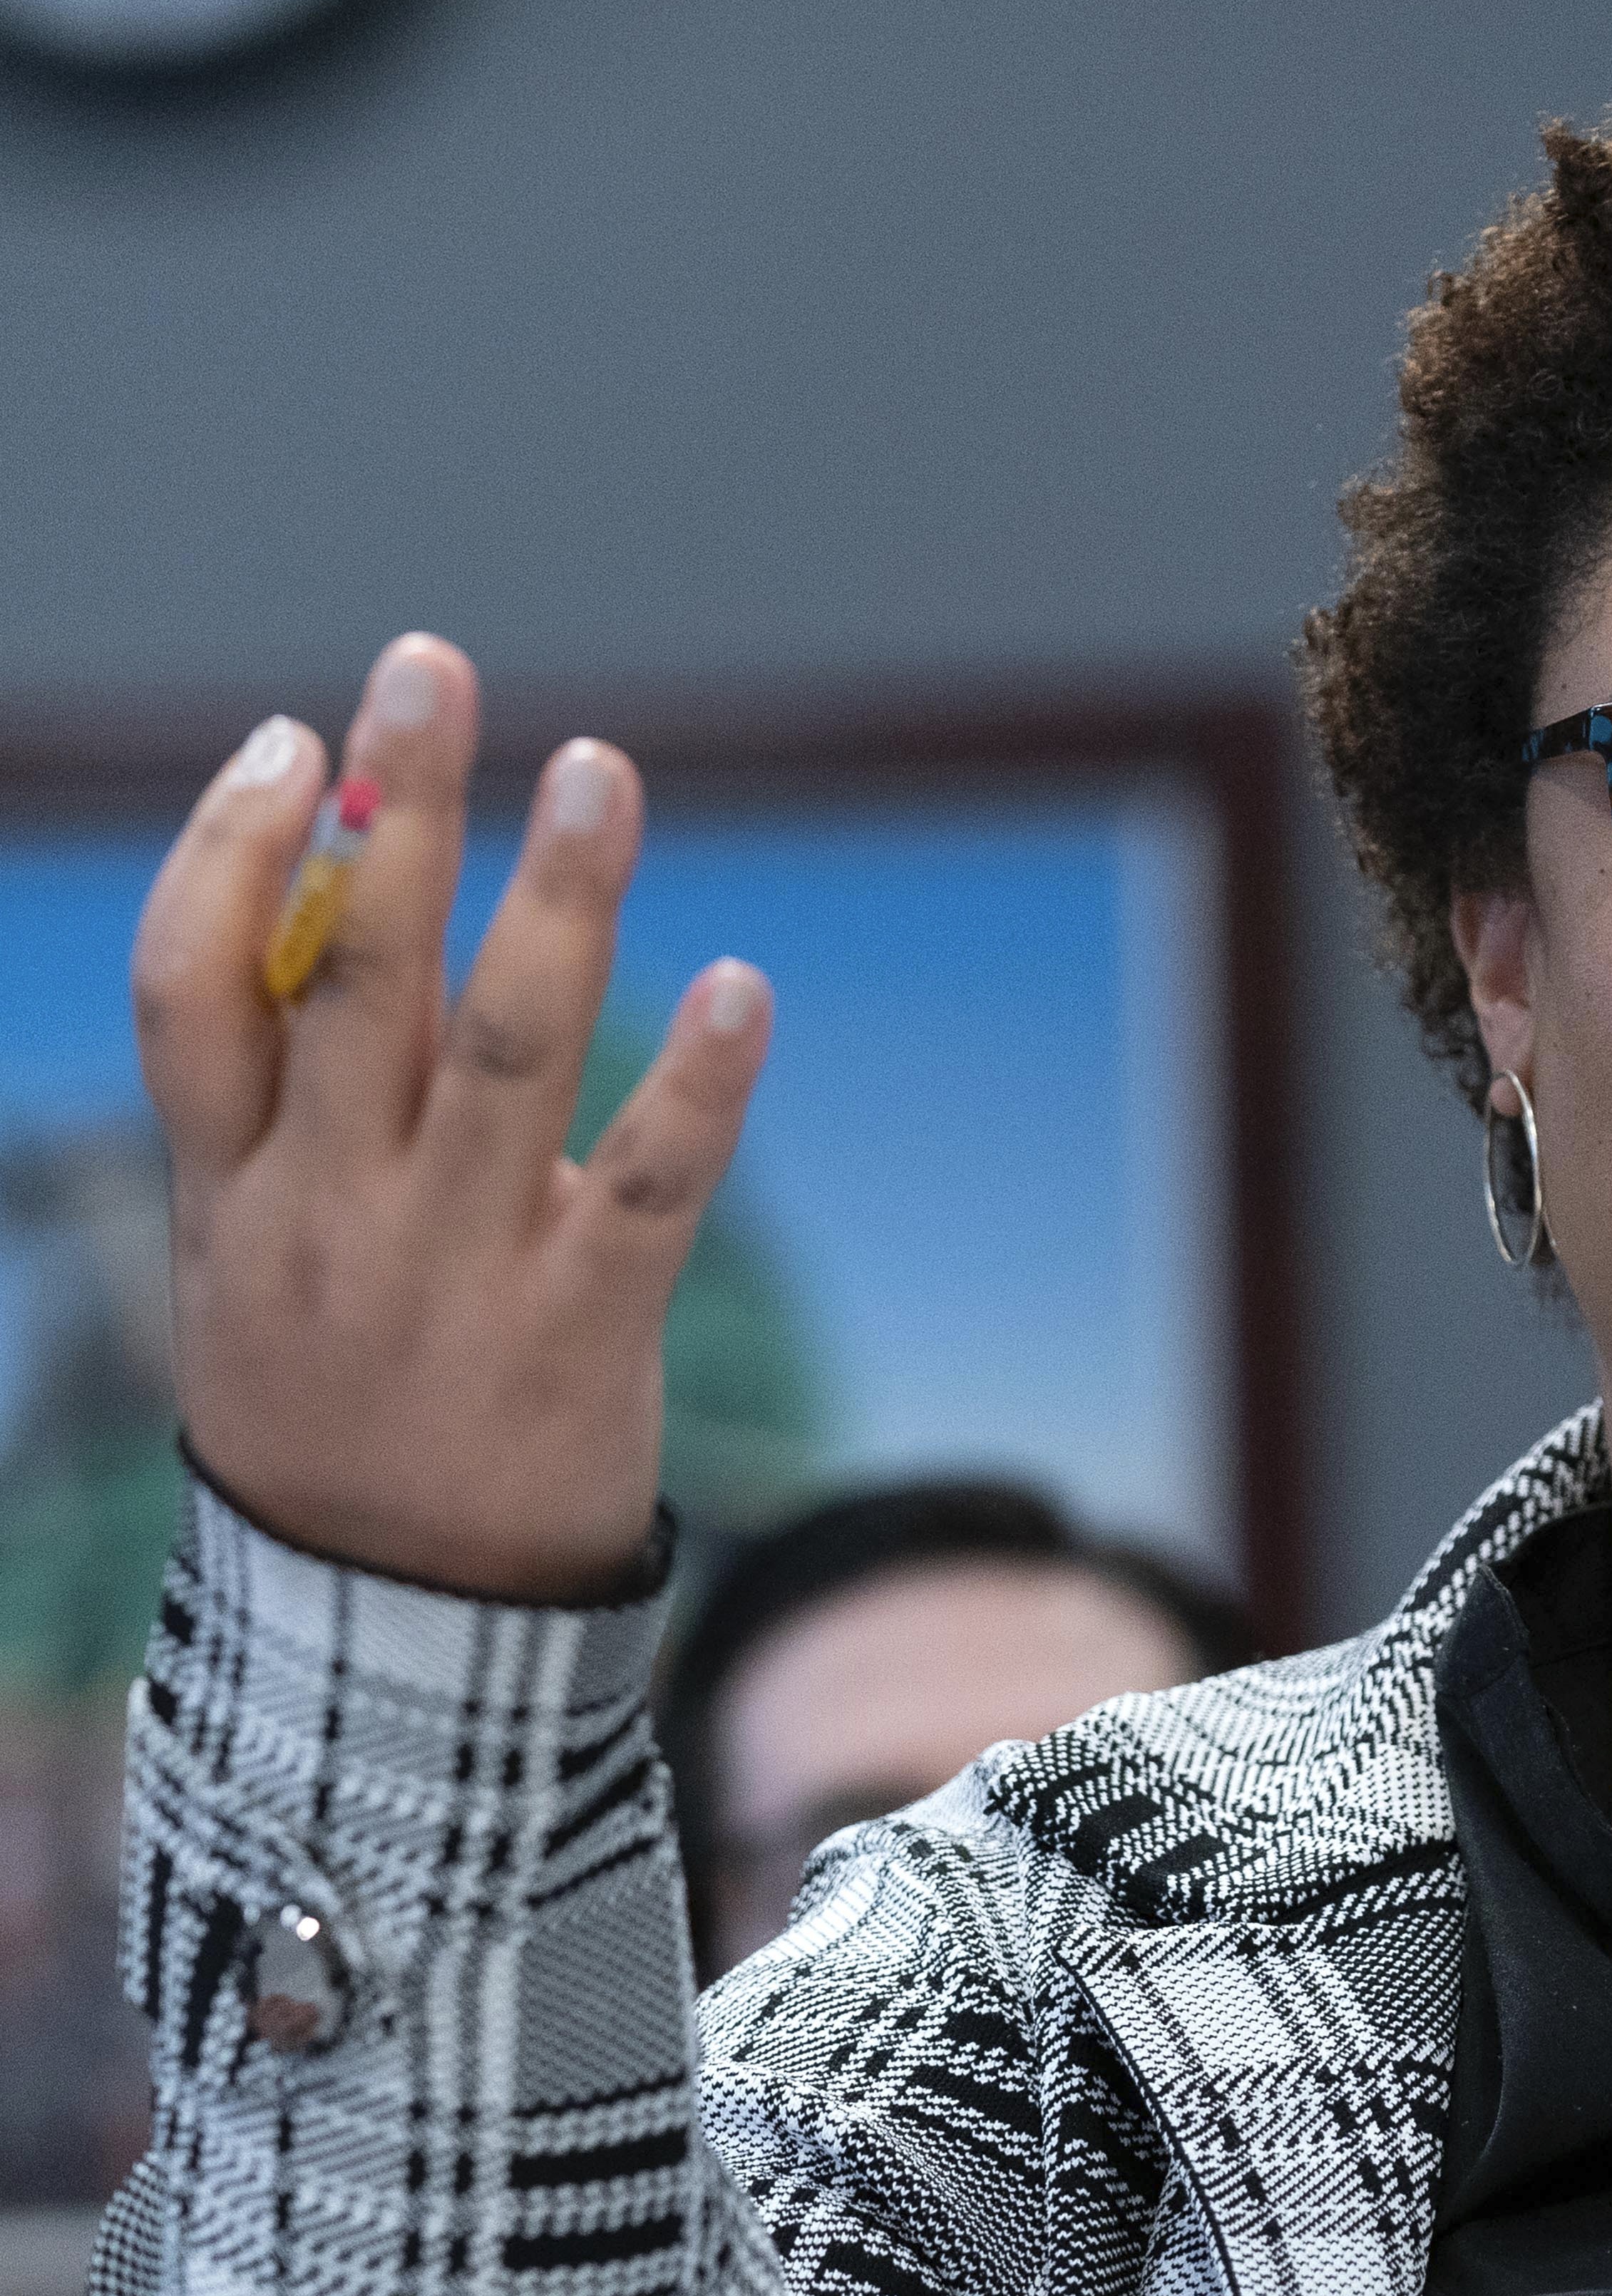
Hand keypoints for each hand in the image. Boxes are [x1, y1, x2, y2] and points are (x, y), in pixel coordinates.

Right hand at [134, 634, 769, 1597]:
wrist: (390, 1626)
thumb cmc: (336, 1396)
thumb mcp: (253, 1255)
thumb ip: (282, 1101)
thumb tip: (337, 894)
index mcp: (234, 1189)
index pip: (189, 990)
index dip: (230, 853)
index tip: (294, 737)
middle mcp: (331, 1214)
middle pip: (352, 978)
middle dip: (393, 813)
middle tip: (432, 668)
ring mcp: (454, 1272)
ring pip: (503, 1052)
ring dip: (554, 899)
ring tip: (597, 769)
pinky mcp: (580, 1331)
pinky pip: (646, 1190)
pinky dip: (696, 1085)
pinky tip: (738, 983)